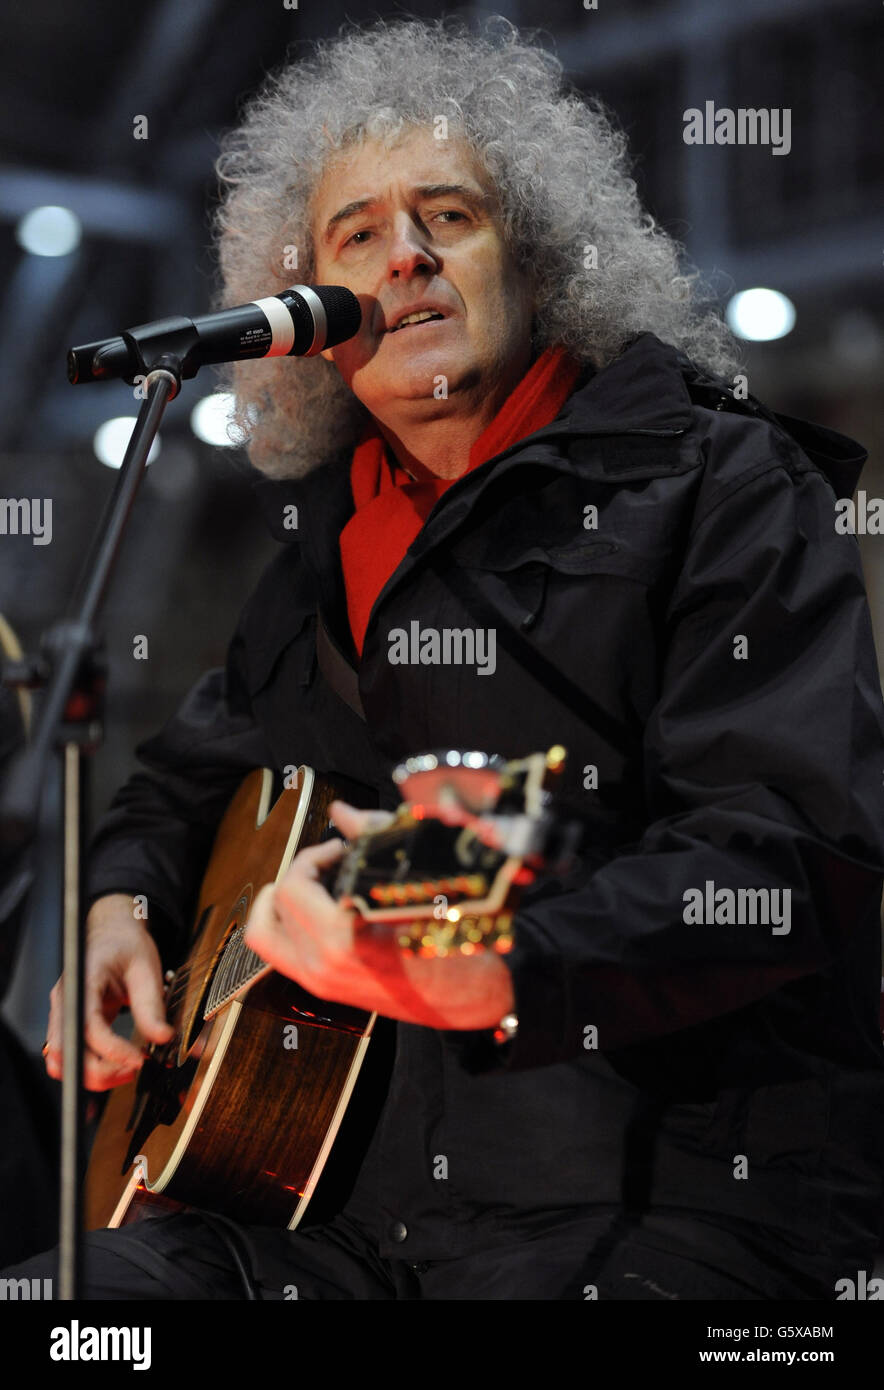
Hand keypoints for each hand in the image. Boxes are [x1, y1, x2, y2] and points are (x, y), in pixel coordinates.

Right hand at [44, 893, 173, 1090]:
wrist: (113, 933)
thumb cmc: (125, 944)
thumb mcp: (145, 968)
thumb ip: (151, 1005)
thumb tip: (161, 1037)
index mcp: (82, 980)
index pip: (87, 1026)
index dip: (111, 1049)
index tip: (137, 1059)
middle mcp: (66, 1001)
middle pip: (68, 1052)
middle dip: (101, 1070)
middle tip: (135, 1067)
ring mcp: (65, 1015)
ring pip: (66, 1061)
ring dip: (95, 1074)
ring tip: (128, 1068)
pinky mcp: (73, 1025)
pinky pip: (74, 1056)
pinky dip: (93, 1068)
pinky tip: (118, 1064)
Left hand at [243, 800, 515, 1029]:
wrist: (466, 998)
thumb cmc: (452, 940)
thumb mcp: (418, 882)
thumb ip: (373, 839)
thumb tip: (342, 812)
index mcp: (344, 938)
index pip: (294, 884)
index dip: (315, 855)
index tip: (342, 849)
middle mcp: (323, 964)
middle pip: (276, 904)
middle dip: (301, 871)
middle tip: (331, 862)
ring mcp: (320, 982)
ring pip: (265, 934)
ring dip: (281, 900)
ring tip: (311, 884)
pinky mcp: (324, 990)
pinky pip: (280, 954)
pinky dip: (286, 925)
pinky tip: (317, 909)